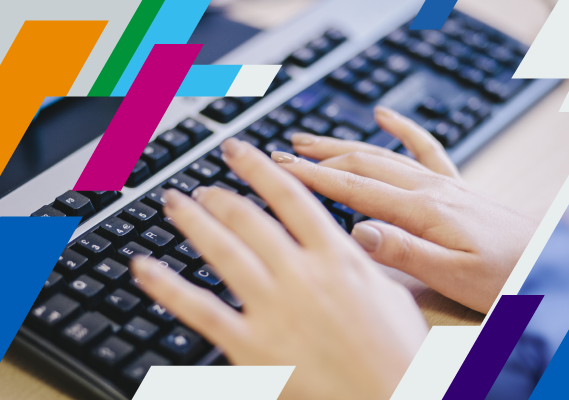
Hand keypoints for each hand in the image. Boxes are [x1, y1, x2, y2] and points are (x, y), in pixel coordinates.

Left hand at [131, 139, 427, 398]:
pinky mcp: (250, 345)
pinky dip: (166, 286)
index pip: (292, 198)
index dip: (260, 169)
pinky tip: (144, 268)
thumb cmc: (401, 354)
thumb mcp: (394, 294)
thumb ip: (364, 262)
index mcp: (340, 258)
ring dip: (193, 221)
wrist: (392, 397)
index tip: (240, 152)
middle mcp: (302, 275)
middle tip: (205, 185)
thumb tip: (352, 239)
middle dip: (221, 195)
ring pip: (221, 251)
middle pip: (250, 219)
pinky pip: (198, 309)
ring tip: (175, 203)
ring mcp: (273, 308)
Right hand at [278, 107, 534, 312]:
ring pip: (385, 155)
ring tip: (306, 140)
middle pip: (363, 165)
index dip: (309, 178)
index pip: (354, 188)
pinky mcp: (460, 190)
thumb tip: (359, 232)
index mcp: (425, 213)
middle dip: (316, 159)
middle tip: (273, 156)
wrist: (553, 266)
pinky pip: (427, 150)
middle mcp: (433, 191)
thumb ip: (406, 255)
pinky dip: (404, 130)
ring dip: (343, 145)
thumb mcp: (455, 278)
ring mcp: (447, 186)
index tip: (272, 168)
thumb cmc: (509, 278)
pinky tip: (386, 116)